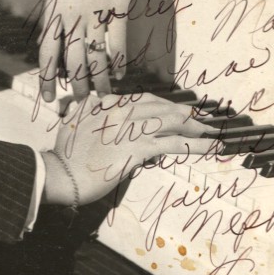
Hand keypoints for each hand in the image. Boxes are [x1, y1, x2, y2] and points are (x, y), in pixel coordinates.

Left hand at [37, 0, 142, 105]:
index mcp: (54, 11)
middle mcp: (73, 16)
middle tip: (82, 99)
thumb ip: (56, 17)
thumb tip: (52, 44)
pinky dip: (119, 61)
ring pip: (97, 56)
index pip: (47, 53)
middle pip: (73, 61)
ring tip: (104, 93)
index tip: (49, 96)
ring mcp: (96, 13)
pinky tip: (121, 73)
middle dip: (78, 84)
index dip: (48, 77)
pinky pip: (118, 42)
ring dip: (101, 79)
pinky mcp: (118, 8)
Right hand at [43, 91, 220, 206]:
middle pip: (162, 108)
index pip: (144, 100)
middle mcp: (120, 110)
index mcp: (106, 103)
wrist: (61, 174)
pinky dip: (196, 145)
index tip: (180, 113)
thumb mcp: (75, 124)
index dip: (166, 106)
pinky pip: (173, 145)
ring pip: (172, 123)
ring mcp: (129, 128)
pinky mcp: (137, 148)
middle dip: (186, 115)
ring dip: (196, 129)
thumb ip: (90, 112)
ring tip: (212, 134)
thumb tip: (99, 108)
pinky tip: (211, 148)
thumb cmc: (66, 156)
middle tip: (203, 122)